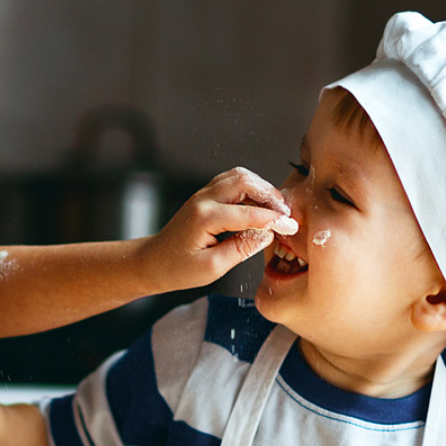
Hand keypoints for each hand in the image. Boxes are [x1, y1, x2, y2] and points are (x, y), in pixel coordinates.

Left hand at [139, 167, 296, 290]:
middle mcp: (203, 200)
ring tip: (275, 208)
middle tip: (285, 213)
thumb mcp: (212, 267)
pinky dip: (250, 188)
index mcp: (205, 218)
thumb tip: (266, 234)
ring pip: (239, 176)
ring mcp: (203, 194)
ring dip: (261, 188)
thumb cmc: (177, 269)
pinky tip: (259, 204)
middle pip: (245, 181)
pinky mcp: (205, 196)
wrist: (153, 262)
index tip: (291, 226)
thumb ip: (241, 249)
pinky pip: (232, 182)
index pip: (249, 213)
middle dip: (270, 195)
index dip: (274, 219)